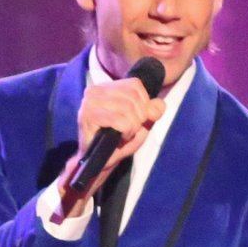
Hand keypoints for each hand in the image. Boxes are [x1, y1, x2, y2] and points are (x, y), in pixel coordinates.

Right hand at [55, 77, 165, 218]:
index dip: (144, 104)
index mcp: (106, 87)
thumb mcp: (141, 123)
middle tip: (130, 130)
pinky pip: (120, 120)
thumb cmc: (118, 140)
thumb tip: (159, 105)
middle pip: (133, 97)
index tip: (137, 119)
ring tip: (123, 134)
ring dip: (132, 127)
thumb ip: (152, 111)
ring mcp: (89, 103)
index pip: (135, 85)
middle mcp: (95, 90)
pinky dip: (126, 131)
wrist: (98, 161)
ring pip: (127, 108)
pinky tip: (119, 137)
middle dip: (139, 118)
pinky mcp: (88, 117)